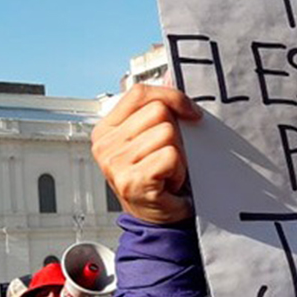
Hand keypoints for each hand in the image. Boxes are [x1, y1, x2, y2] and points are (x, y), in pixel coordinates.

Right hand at [91, 83, 202, 224]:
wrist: (160, 221)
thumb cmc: (159, 178)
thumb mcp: (151, 139)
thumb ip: (157, 109)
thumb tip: (172, 74)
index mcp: (106, 129)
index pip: (140, 93)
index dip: (172, 97)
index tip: (191, 113)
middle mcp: (105, 145)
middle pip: (159, 112)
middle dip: (177, 134)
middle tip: (170, 158)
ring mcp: (115, 163)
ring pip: (167, 134)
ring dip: (179, 155)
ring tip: (168, 172)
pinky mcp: (132, 181)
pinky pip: (170, 156)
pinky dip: (179, 170)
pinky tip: (169, 183)